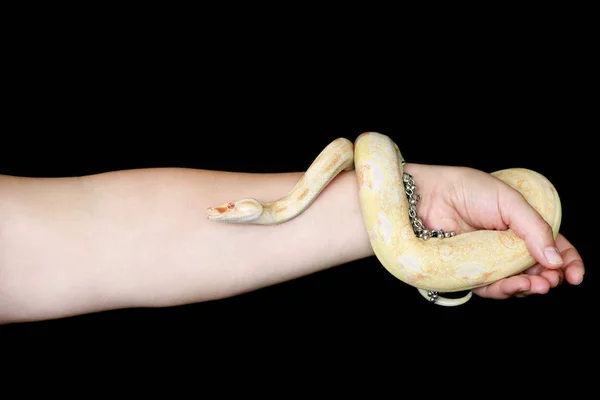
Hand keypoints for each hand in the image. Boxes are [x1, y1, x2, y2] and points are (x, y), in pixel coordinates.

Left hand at [404, 164, 584, 299]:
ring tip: (539, 285)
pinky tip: (518, 286)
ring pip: (516, 283)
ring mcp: (489, 261)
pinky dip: (507, 290)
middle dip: (550, 278)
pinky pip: (492, 288)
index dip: (567, 263)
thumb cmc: (467, 190)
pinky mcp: (471, 272)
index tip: (575, 275)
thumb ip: (535, 229)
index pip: (553, 248)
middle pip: (537, 270)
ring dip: (530, 287)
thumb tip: (555, 259)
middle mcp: (507, 246)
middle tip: (552, 279)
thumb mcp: (510, 202)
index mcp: (522, 226)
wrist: (429, 196)